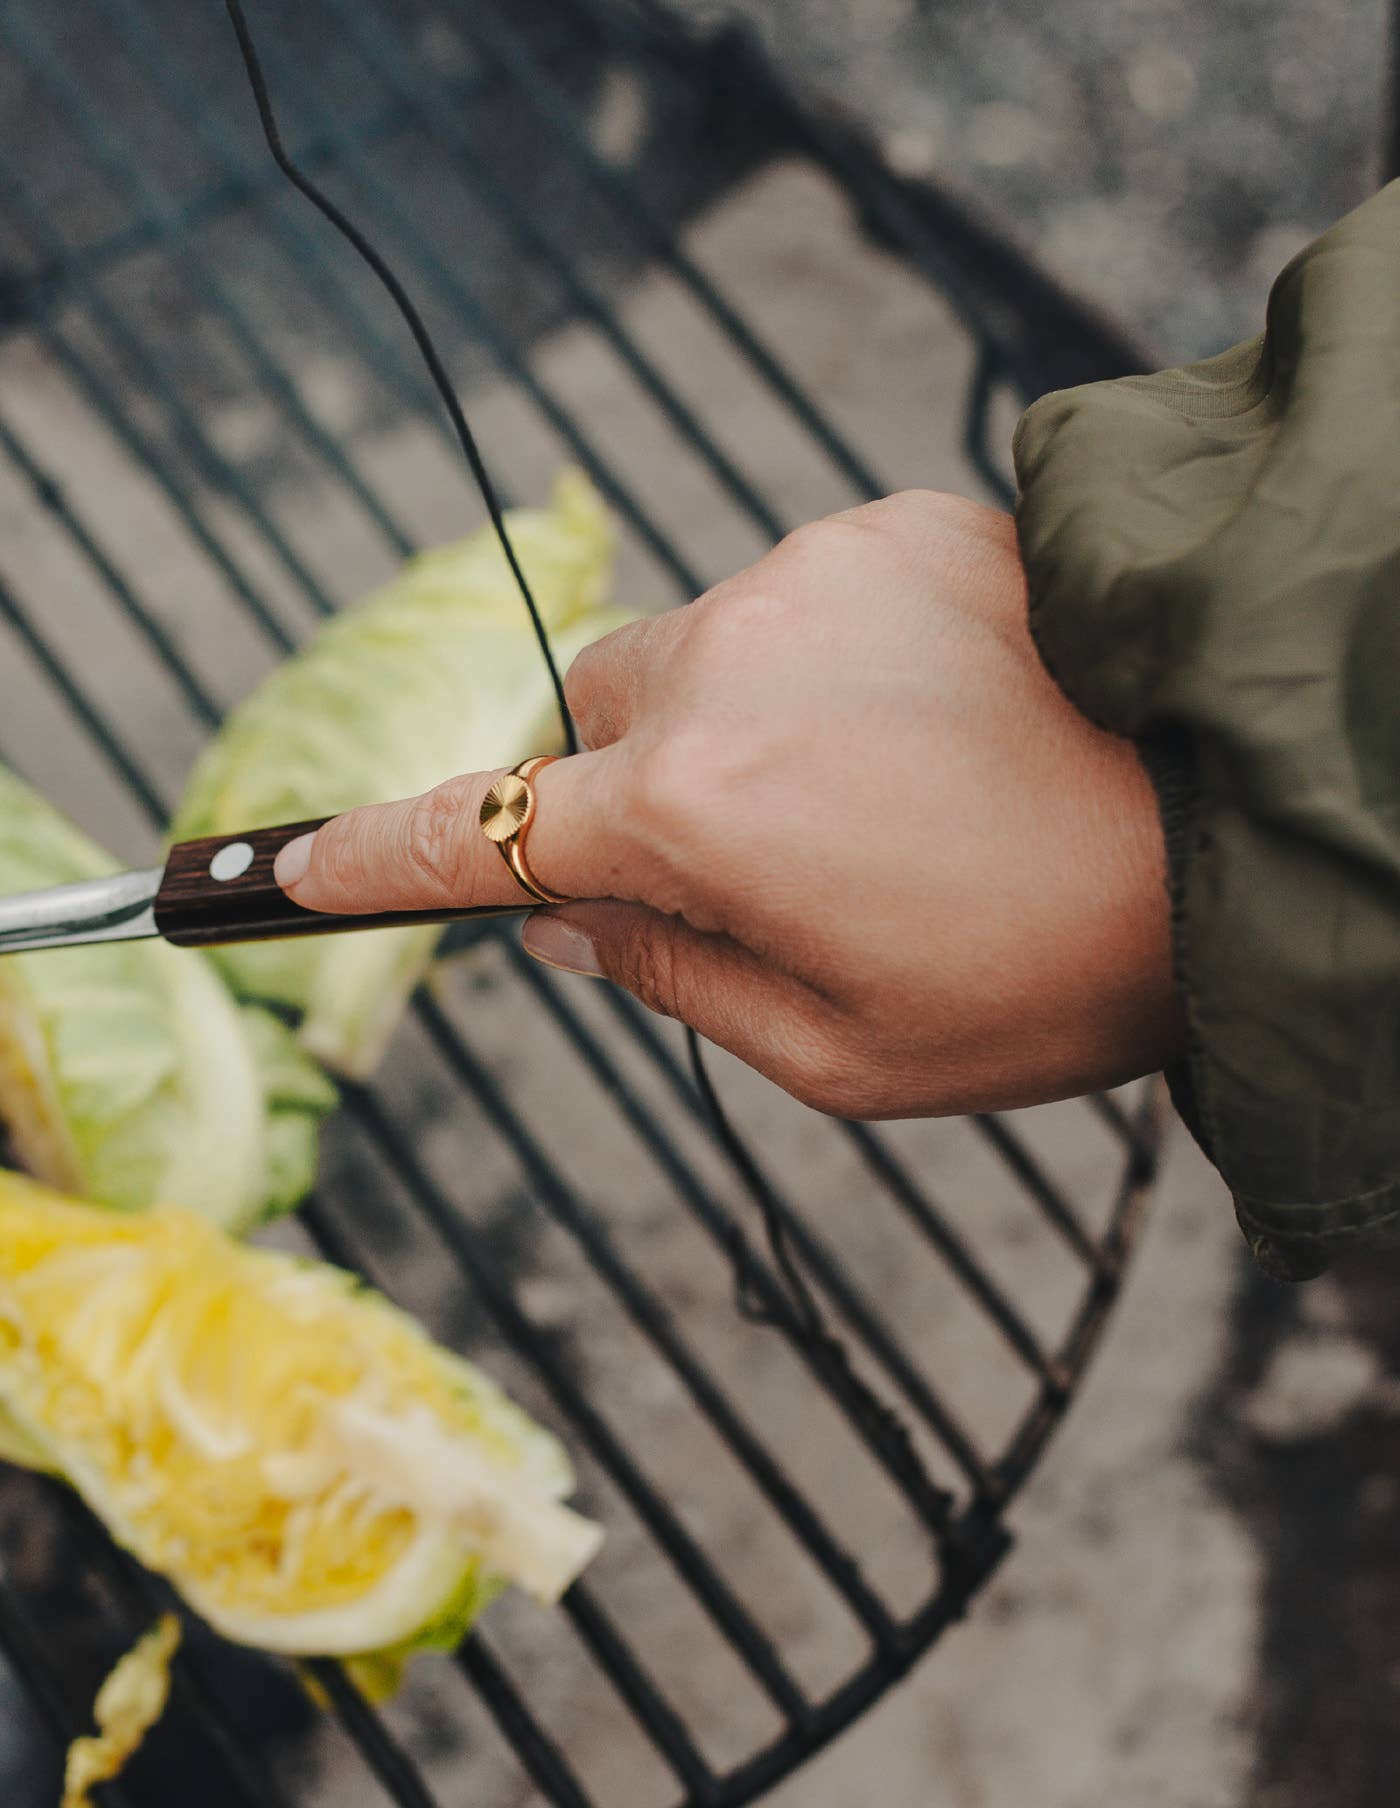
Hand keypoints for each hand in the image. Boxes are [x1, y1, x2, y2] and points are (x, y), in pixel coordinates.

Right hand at [275, 492, 1181, 1116]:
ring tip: (888, 794)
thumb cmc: (1051, 969)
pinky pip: (796, 602)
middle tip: (755, 866)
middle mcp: (723, 662)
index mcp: (697, 812)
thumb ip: (667, 977)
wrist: (1246, 822)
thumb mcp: (842, 1052)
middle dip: (629, 791)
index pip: (479, 831)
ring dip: (739, 725)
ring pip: (694, 654)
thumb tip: (555, 922)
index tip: (287, 870)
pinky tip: (937, 719)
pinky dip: (823, 664)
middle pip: (590, 722)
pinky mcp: (889, 525)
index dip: (372, 859)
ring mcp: (808, 574)